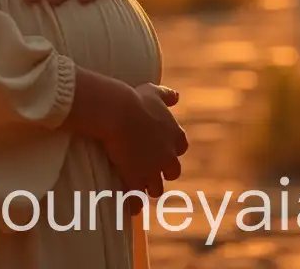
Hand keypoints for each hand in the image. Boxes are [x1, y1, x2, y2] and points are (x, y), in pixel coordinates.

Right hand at [100, 83, 188, 210]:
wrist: (119, 113)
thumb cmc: (136, 100)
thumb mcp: (154, 92)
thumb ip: (167, 96)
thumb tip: (176, 96)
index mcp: (176, 136)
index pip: (180, 148)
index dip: (169, 149)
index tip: (160, 148)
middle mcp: (169, 156)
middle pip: (172, 172)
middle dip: (162, 171)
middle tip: (150, 169)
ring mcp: (153, 170)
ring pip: (156, 188)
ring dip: (148, 187)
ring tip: (139, 187)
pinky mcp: (136, 179)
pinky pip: (137, 199)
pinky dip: (134, 204)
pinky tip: (130, 207)